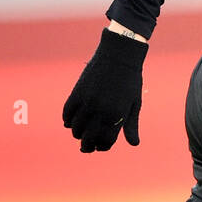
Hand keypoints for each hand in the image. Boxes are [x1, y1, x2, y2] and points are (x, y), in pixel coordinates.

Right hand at [62, 28, 147, 151]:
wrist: (119, 54)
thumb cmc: (131, 80)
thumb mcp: (135, 104)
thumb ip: (131, 125)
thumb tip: (134, 144)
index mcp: (117, 116)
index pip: (105, 141)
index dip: (102, 146)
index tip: (100, 146)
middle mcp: (101, 111)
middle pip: (88, 138)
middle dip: (87, 145)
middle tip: (86, 147)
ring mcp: (87, 102)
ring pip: (75, 127)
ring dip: (77, 133)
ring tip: (80, 133)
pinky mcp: (77, 92)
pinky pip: (67, 112)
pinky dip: (67, 120)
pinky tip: (70, 122)